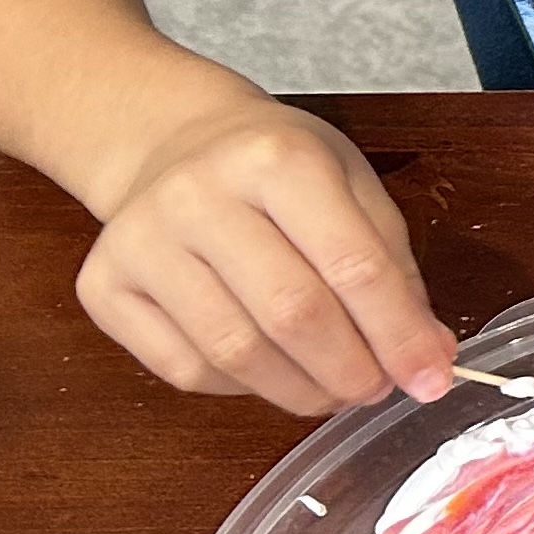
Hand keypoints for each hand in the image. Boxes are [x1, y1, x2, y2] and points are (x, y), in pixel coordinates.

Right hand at [75, 96, 454, 414]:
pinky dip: (242, 387)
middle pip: (291, 314)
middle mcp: (199, 196)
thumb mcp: (352, 186)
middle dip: (351, 369)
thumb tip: (427, 355)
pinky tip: (272, 371)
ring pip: (234, 352)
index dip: (399, 334)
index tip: (431, 378)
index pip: (353, 265)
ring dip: (300, 389)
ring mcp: (140, 242)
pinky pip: (184, 369)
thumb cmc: (277, 168)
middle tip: (380, 389)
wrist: (173, 143)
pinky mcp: (103, 286)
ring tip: (336, 389)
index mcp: (278, 159)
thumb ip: (393, 269)